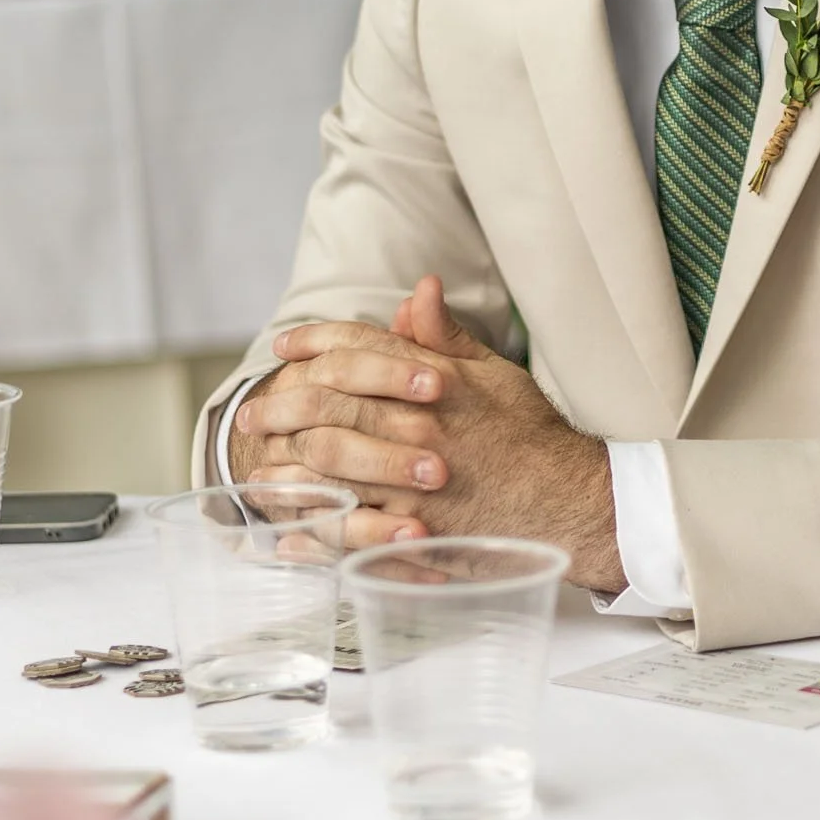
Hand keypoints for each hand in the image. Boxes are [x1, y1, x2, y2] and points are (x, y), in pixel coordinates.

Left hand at [238, 278, 621, 584]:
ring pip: (327, 463)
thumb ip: (446, 336)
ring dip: (283, 463)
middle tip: (253, 415)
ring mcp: (410, 478)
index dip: (315, 341)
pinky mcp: (413, 527)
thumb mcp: (494, 373)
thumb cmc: (531, 436)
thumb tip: (417, 290)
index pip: (359, 347)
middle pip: (328, 401)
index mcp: (434, 380)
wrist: (566, 500)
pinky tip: (287, 529)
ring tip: (255, 467)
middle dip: (281, 404)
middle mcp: (416, 423)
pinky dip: (311, 528)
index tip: (285, 347)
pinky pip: (347, 528)